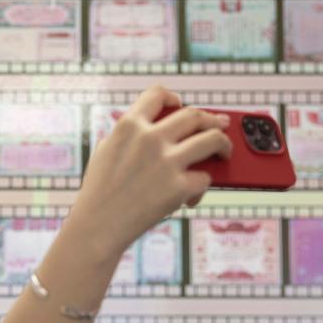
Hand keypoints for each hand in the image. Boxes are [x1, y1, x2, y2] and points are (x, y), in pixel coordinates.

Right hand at [70, 85, 231, 260]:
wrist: (96, 227)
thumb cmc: (99, 193)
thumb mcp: (105, 152)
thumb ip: (129, 136)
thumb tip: (159, 130)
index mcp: (128, 126)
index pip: (157, 94)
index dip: (172, 97)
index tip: (179, 103)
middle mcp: (150, 138)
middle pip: (194, 115)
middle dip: (211, 118)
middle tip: (220, 124)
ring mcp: (166, 162)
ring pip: (212, 138)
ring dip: (224, 143)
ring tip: (226, 151)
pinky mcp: (178, 188)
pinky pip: (205, 178)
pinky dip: (201, 187)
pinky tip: (191, 197)